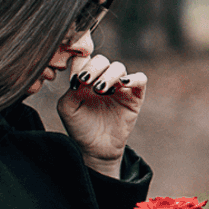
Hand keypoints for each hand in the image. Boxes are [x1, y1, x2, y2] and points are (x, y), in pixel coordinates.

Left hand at [57, 53, 146, 176]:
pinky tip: (123, 83)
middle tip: (85, 81)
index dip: (79, 64)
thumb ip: (70, 90)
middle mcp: (103, 79)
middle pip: (101, 60)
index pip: (84, 60)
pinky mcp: (135, 96)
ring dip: (108, 75)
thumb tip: (82, 77)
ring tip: (100, 89)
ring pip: (118, 68)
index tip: (75, 80)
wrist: (96, 148)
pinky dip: (134, 78)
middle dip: (93, 68)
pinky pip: (140, 80)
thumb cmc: (80, 127)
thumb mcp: (67, 108)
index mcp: (86, 79)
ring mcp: (119, 87)